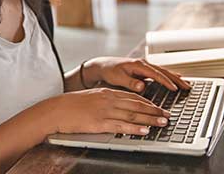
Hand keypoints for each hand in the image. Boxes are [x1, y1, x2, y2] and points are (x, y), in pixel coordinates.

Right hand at [38, 88, 170, 135]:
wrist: (55, 110)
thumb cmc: (71, 106)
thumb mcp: (91, 98)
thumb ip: (106, 101)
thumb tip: (118, 106)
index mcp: (107, 93)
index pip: (133, 97)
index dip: (148, 102)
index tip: (159, 107)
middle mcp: (109, 100)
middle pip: (137, 105)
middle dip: (155, 110)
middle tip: (168, 114)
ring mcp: (105, 111)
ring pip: (133, 115)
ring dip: (150, 119)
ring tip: (163, 122)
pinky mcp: (99, 123)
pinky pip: (121, 126)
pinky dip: (135, 129)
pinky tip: (144, 131)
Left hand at [83, 57, 190, 91]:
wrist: (102, 66)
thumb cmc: (109, 71)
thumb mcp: (117, 78)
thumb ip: (130, 82)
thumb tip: (142, 86)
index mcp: (138, 65)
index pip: (156, 74)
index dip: (166, 82)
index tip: (174, 88)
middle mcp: (143, 64)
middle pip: (164, 71)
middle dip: (176, 79)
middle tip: (187, 87)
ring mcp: (145, 66)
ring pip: (164, 71)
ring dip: (175, 77)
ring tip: (186, 84)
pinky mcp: (144, 70)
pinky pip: (160, 73)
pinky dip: (169, 76)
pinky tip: (176, 79)